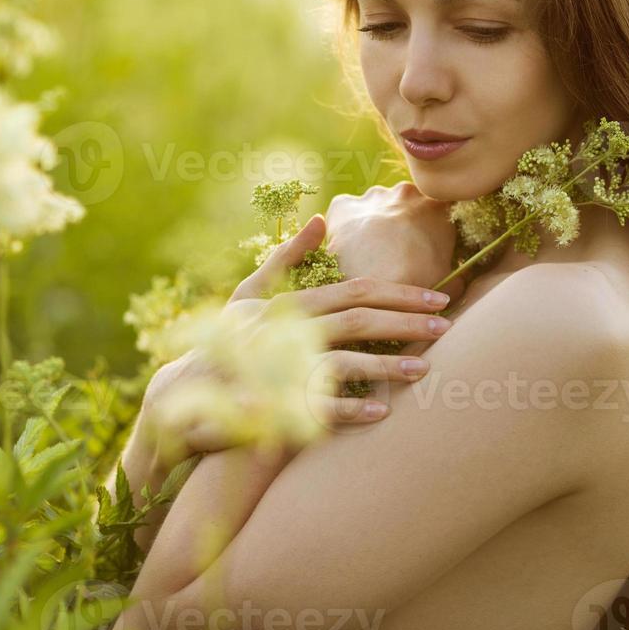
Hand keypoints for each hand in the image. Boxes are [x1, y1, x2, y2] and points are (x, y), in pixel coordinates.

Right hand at [138, 214, 452, 458]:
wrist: (183, 397)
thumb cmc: (225, 343)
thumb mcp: (251, 293)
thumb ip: (288, 257)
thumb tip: (322, 217)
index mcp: (288, 304)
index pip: (354, 291)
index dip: (397, 293)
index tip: (437, 296)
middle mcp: (285, 330)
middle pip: (355, 320)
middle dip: (404, 321)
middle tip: (446, 325)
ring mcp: (277, 367)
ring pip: (340, 360)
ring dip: (385, 364)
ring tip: (424, 369)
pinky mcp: (268, 404)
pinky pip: (314, 407)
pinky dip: (349, 409)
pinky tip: (381, 412)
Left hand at [324, 181, 468, 298]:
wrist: (373, 297)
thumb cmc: (417, 292)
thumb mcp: (449, 286)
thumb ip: (458, 276)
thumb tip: (459, 279)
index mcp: (438, 208)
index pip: (438, 210)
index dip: (429, 228)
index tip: (423, 245)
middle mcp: (407, 193)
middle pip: (405, 204)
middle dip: (401, 224)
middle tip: (396, 252)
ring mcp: (374, 196)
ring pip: (376, 205)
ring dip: (375, 222)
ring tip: (370, 252)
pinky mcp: (344, 205)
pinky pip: (346, 210)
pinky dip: (347, 225)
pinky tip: (348, 246)